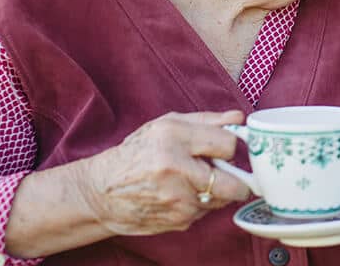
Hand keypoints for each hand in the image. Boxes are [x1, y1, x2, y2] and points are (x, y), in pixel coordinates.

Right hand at [77, 110, 251, 235]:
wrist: (101, 191)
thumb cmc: (136, 154)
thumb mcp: (166, 125)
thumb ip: (205, 121)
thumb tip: (238, 118)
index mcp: (173, 137)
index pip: (228, 144)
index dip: (230, 146)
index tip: (224, 149)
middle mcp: (175, 168)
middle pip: (233, 184)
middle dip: (237, 180)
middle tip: (226, 173)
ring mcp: (177, 199)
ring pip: (221, 200)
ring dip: (215, 192)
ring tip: (190, 181)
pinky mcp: (178, 220)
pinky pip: (206, 212)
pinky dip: (200, 204)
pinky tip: (179, 194)